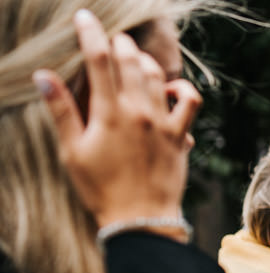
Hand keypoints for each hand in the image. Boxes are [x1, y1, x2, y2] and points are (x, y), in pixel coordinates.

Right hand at [32, 9, 200, 228]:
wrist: (141, 220)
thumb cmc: (100, 189)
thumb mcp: (73, 151)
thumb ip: (61, 111)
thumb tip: (43, 75)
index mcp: (108, 113)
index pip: (99, 59)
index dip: (90, 32)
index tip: (84, 17)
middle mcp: (139, 112)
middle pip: (130, 60)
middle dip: (119, 42)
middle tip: (111, 40)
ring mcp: (163, 123)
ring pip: (157, 75)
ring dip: (144, 60)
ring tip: (133, 59)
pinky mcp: (180, 136)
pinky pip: (190, 101)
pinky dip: (181, 87)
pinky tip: (168, 88)